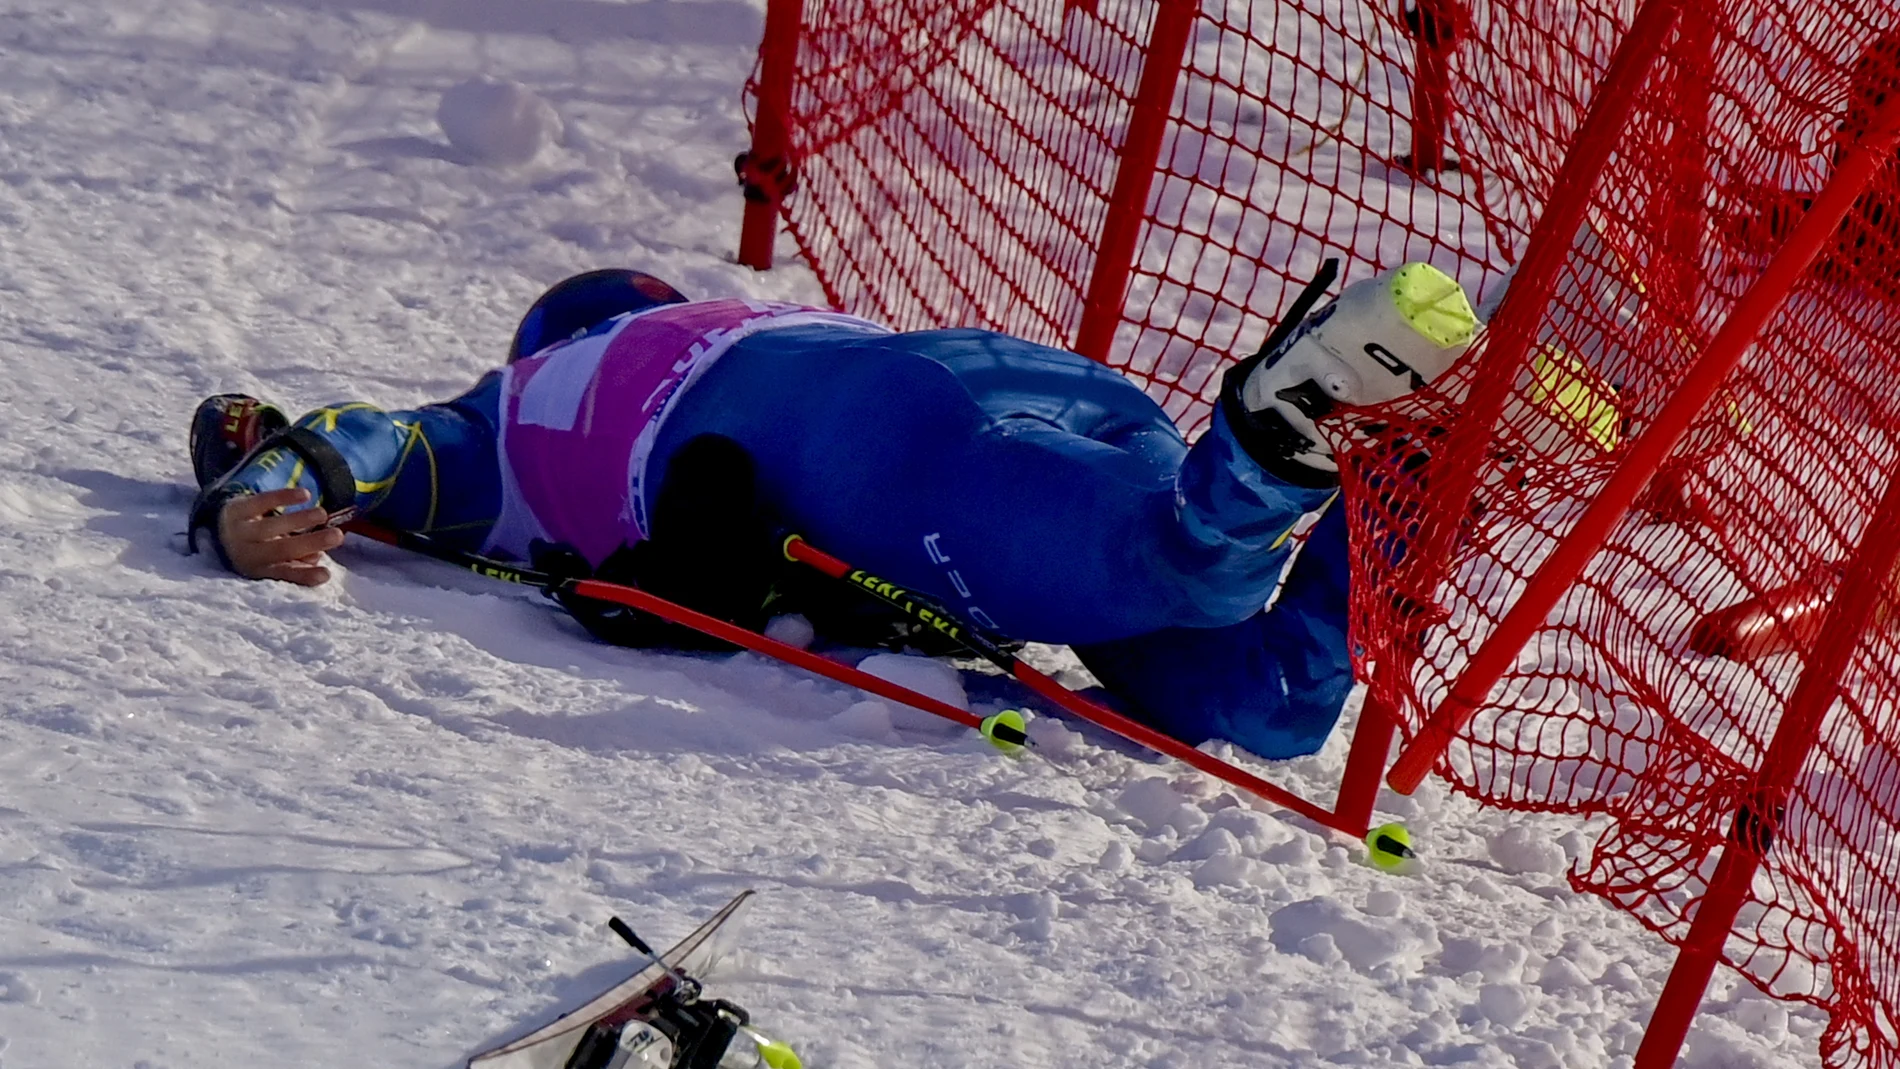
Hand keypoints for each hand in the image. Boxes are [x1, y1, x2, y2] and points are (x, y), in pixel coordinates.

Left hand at [217, 488, 345, 585]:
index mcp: (257, 570)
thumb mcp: (274, 559)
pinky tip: (305, 494)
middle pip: (280, 550)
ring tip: (322, 515)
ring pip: (270, 527)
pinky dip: (283, 498)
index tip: (326, 574)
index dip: (304, 576)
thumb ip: (297, 561)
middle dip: (310, 543)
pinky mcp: (237, 508)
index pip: (282, 574)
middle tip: (338, 536)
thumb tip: (316, 557)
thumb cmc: (258, 546)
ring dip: (299, 520)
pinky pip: (261, 502)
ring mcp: (238, 530)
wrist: (219, 526)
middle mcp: (245, 553)